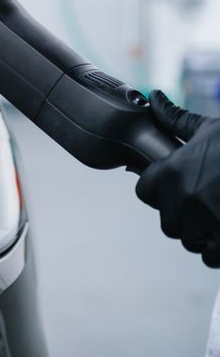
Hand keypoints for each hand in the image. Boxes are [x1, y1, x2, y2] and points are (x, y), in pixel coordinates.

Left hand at [136, 90, 219, 267]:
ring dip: (202, 233)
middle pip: (167, 222)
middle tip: (205, 202)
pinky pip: (210, 257)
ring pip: (190, 241)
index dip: (158, 190)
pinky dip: (218, 249)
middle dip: (183, 215)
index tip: (176, 187)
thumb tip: (154, 99)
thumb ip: (175, 119)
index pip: (144, 191)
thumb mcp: (208, 128)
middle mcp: (183, 200)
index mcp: (172, 172)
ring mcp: (204, 224)